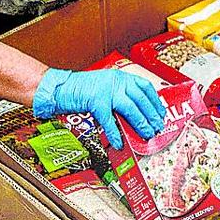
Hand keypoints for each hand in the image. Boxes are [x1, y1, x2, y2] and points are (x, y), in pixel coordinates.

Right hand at [33, 68, 165, 149]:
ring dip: (140, 123)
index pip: (145, 87)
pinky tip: (119, 143)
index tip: (161, 113)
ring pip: (130, 108)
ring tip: (146, 134)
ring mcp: (106, 90)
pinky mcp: (95, 101)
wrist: (58, 87)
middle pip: (140, 99)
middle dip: (151, 115)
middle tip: (157, 127)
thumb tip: (136, 114)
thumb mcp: (104, 87)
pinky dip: (115, 133)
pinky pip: (108, 120)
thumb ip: (119, 96)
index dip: (155, 101)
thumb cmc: (80, 89)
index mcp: (120, 76)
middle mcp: (116, 81)